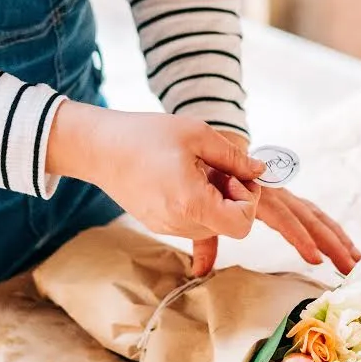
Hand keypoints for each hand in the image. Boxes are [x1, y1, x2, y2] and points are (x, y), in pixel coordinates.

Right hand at [46, 103, 264, 240]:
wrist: (100, 147)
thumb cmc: (146, 135)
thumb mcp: (197, 134)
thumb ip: (234, 157)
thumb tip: (260, 171)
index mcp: (192, 202)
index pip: (242, 224)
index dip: (249, 199)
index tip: (236, 174)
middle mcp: (179, 222)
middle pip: (229, 225)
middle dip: (234, 197)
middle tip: (218, 168)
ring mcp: (167, 227)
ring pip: (212, 225)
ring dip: (217, 201)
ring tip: (198, 171)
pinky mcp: (158, 224)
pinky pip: (193, 223)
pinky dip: (200, 205)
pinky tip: (186, 180)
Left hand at [192, 133, 360, 275]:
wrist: (210, 148)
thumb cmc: (204, 175)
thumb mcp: (202, 204)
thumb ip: (204, 239)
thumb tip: (200, 270)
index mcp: (255, 193)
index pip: (282, 217)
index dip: (299, 237)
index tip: (314, 258)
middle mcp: (274, 193)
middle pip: (308, 217)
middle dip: (331, 242)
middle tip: (350, 266)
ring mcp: (282, 195)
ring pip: (314, 215)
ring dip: (336, 237)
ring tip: (355, 259)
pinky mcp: (285, 199)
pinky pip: (310, 213)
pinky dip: (328, 229)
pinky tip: (343, 245)